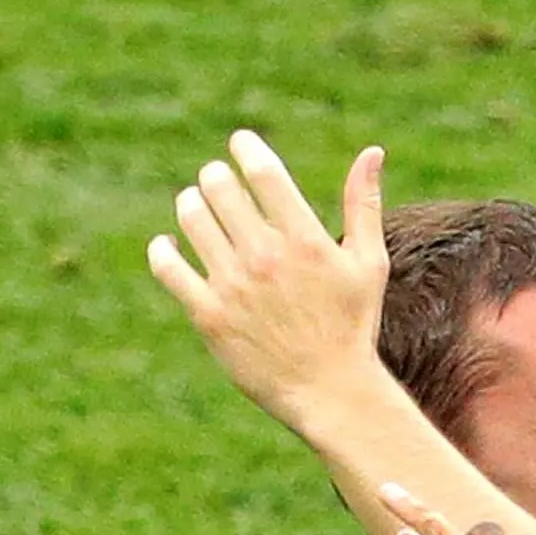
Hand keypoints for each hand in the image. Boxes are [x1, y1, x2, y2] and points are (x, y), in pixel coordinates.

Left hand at [145, 132, 391, 416]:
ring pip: (191, 219)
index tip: (240, 143)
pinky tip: (169, 245)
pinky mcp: (207, 314)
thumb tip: (372, 152)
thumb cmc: (352, 325)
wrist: (330, 391)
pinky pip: (168, 267)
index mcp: (306, 240)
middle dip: (217, 176)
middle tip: (218, 179)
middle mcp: (266, 258)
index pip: (263, 172)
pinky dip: (163, 249)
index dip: (246, 147)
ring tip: (196, 205)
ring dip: (190, 203)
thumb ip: (363, 205)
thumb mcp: (368, 263)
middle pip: (220, 188)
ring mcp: (233, 286)